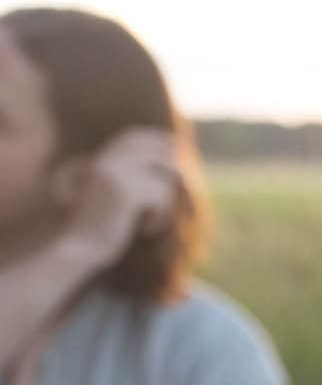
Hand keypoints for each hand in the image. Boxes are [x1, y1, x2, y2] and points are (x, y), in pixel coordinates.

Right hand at [57, 127, 179, 271]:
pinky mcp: (125, 191)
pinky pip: (160, 196)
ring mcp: (115, 174)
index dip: (156, 139)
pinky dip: (159, 216)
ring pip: (162, 179)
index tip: (174, 145)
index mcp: (100, 160)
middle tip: (180, 181)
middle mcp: (106, 161)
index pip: (133, 137)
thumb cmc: (94, 227)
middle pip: (153, 151)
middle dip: (172, 166)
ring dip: (163, 204)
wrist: (77, 247)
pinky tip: (146, 229)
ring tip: (149, 220)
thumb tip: (161, 162)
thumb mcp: (110, 196)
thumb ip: (125, 177)